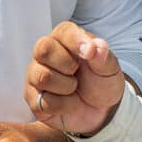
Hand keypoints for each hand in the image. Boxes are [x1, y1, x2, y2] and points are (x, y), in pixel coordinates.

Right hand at [25, 21, 124, 136]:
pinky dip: (64, 105)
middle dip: (67, 65)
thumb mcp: (108, 68)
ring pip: (42, 77)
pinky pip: (42, 102)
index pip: (63, 32)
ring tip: (74, 87)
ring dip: (66, 86)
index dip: (76, 41)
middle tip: (78, 72)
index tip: (89, 52)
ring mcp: (36, 75)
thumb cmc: (100, 81)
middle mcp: (45, 53)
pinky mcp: (33, 98)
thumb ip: (102, 55)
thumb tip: (95, 47)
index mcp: (64, 38)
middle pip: (43, 50)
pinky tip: (69, 102)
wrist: (100, 109)